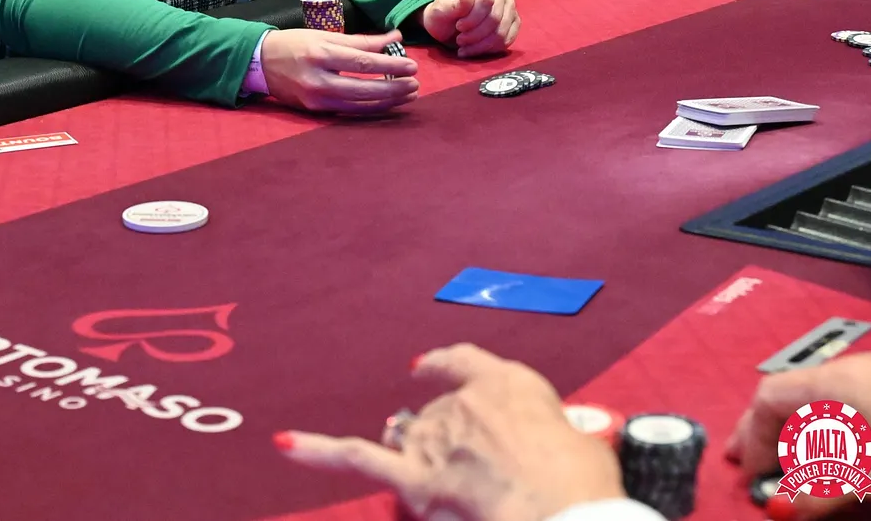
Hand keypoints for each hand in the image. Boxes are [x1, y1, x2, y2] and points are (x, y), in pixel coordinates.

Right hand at [260, 29, 418, 113]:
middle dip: (394, 88)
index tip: (412, 66)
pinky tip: (386, 103)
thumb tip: (394, 39)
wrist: (261, 62)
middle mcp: (318, 80)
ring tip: (407, 95)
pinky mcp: (314, 111)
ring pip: (359, 104)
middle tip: (415, 84)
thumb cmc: (295, 44)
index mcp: (321, 55)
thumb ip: (361, 40)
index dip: (390, 66)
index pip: (363, 62)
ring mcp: (316, 99)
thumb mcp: (325, 35)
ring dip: (387, 101)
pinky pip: (348, 111)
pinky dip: (370, 108)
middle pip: (363, 88)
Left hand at [277, 344, 623, 520]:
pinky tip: (284, 443)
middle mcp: (464, 403)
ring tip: (448, 485)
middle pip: (437, 417)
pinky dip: (318, 451)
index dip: (445, 367)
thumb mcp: (580, 442)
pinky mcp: (414, 479)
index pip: (467, 363)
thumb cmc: (586, 485)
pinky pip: (357, 459)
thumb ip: (544, 438)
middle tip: (483, 479)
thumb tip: (535, 459)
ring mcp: (435, 438)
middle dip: (448, 445)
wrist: (562, 512)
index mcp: (508, 383)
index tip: (426, 369)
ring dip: (417, 459)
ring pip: (408, 441)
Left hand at [420, 0, 517, 56]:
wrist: (447, 25)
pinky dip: (490, 49)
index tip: (458, 26)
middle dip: (475, 34)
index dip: (472, 18)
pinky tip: (475, 49)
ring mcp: (508, 5)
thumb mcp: (439, 10)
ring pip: (502, 31)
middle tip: (459, 40)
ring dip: (481, 44)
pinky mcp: (513, 21)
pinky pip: (507, 39)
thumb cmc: (442, 14)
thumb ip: (454, 5)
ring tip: (465, 46)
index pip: (485, 0)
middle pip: (495, 17)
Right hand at [727, 351, 870, 516]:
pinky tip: (836, 454)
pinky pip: (848, 407)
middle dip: (767, 429)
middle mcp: (855, 371)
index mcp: (840, 380)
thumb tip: (781, 509)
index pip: (772, 396)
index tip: (750, 474)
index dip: (755, 435)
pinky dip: (828, 431)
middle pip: (793, 393)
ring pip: (821, 400)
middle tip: (750, 464)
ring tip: (789, 465)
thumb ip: (825, 489)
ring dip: (798, 432)